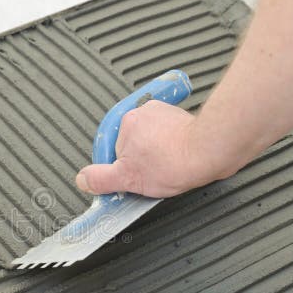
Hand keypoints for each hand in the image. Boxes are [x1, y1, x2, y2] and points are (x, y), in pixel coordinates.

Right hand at [75, 100, 227, 197]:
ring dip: (156, 156)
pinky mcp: (181, 118)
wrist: (210, 152)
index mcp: (125, 122)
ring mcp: (164, 114)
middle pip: (131, 145)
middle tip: (152, 175)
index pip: (113, 151)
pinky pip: (167, 137)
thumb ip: (101, 179)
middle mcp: (143, 112)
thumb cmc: (174, 161)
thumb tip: (82, 179)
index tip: (133, 179)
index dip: (121, 169)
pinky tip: (177, 161)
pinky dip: (171, 149)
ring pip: (150, 142)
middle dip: (140, 162)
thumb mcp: (128, 178)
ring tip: (167, 168)